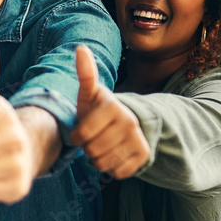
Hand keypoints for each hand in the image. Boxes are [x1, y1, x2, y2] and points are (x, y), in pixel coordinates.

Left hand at [70, 45, 148, 178]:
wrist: (124, 124)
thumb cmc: (98, 109)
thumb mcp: (89, 93)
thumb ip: (85, 73)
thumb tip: (80, 47)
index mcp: (113, 106)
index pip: (81, 136)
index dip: (76, 137)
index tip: (80, 130)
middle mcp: (129, 122)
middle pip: (91, 151)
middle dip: (87, 148)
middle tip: (93, 138)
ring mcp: (138, 139)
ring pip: (103, 163)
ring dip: (97, 158)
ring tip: (102, 145)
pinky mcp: (144, 156)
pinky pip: (117, 172)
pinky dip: (111, 167)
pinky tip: (114, 154)